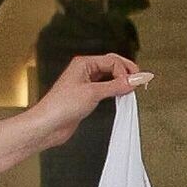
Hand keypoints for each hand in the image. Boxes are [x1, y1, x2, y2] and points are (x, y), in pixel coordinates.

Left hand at [29, 53, 149, 149]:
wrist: (47, 125)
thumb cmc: (60, 106)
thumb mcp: (93, 93)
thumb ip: (116, 86)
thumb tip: (135, 79)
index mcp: (83, 64)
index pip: (112, 61)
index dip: (125, 71)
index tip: (135, 82)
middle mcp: (84, 72)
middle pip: (112, 66)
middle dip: (126, 72)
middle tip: (139, 81)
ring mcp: (84, 84)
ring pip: (109, 77)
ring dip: (121, 82)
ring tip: (131, 89)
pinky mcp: (85, 97)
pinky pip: (105, 89)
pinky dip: (115, 91)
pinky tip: (120, 96)